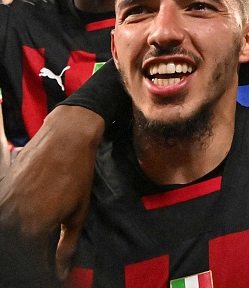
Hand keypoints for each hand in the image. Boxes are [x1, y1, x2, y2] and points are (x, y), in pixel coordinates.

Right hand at [0, 105, 102, 277]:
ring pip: (9, 237)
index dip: (43, 272)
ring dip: (22, 242)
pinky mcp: (1, 194)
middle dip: (31, 258)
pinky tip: (27, 226)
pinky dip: (14, 227)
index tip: (52, 276)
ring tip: (39, 239)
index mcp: (34, 229)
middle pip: (17, 251)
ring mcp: (3, 206)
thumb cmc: (76, 175)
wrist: (64, 139)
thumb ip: (66, 246)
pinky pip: (4, 218)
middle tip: (45, 258)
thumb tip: (61, 273)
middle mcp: (12, 220)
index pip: (33, 264)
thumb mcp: (77, 214)